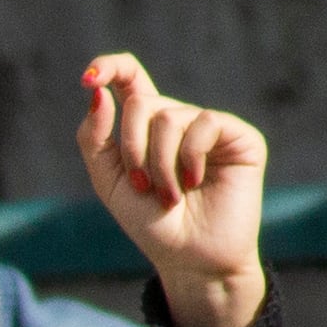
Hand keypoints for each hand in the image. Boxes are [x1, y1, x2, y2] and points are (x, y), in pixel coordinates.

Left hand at [77, 56, 268, 326]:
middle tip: (142, 186)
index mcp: (146, 127)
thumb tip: (95, 92)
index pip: (130, 80)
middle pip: (141, 103)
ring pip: (168, 116)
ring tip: (169, 195)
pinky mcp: (239, 135)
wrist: (188, 257)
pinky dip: (188, 157)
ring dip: (158, 163)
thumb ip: (95, 139)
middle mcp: (179, 119)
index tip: (88, 78)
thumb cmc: (151, 223)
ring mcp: (210, 125)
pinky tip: (193, 182)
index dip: (111, 68)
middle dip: (131, 148)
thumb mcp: (110, 182)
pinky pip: (203, 123)